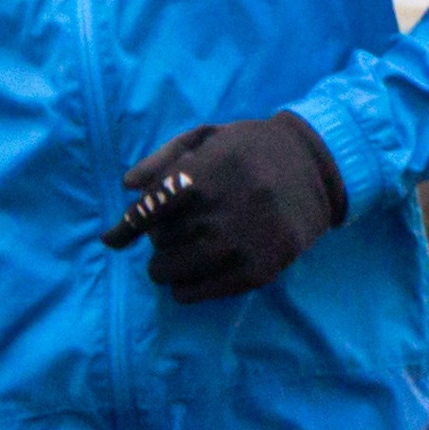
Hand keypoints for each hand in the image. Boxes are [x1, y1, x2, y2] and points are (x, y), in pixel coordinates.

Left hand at [100, 112, 346, 305]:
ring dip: (165, 270)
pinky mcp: (260, 268)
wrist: (316, 167)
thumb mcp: (208, 138)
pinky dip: (187, 291)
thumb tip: (128, 186)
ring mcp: (244, 240)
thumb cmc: (251, 149)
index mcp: (208, 170)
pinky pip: (206, 290)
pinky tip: (185, 285)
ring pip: (180, 269)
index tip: (112, 240)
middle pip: (163, 239)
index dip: (129, 226)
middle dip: (156, 243)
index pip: (153, 206)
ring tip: (168, 265)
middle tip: (163, 241)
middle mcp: (225, 207)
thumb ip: (164, 157)